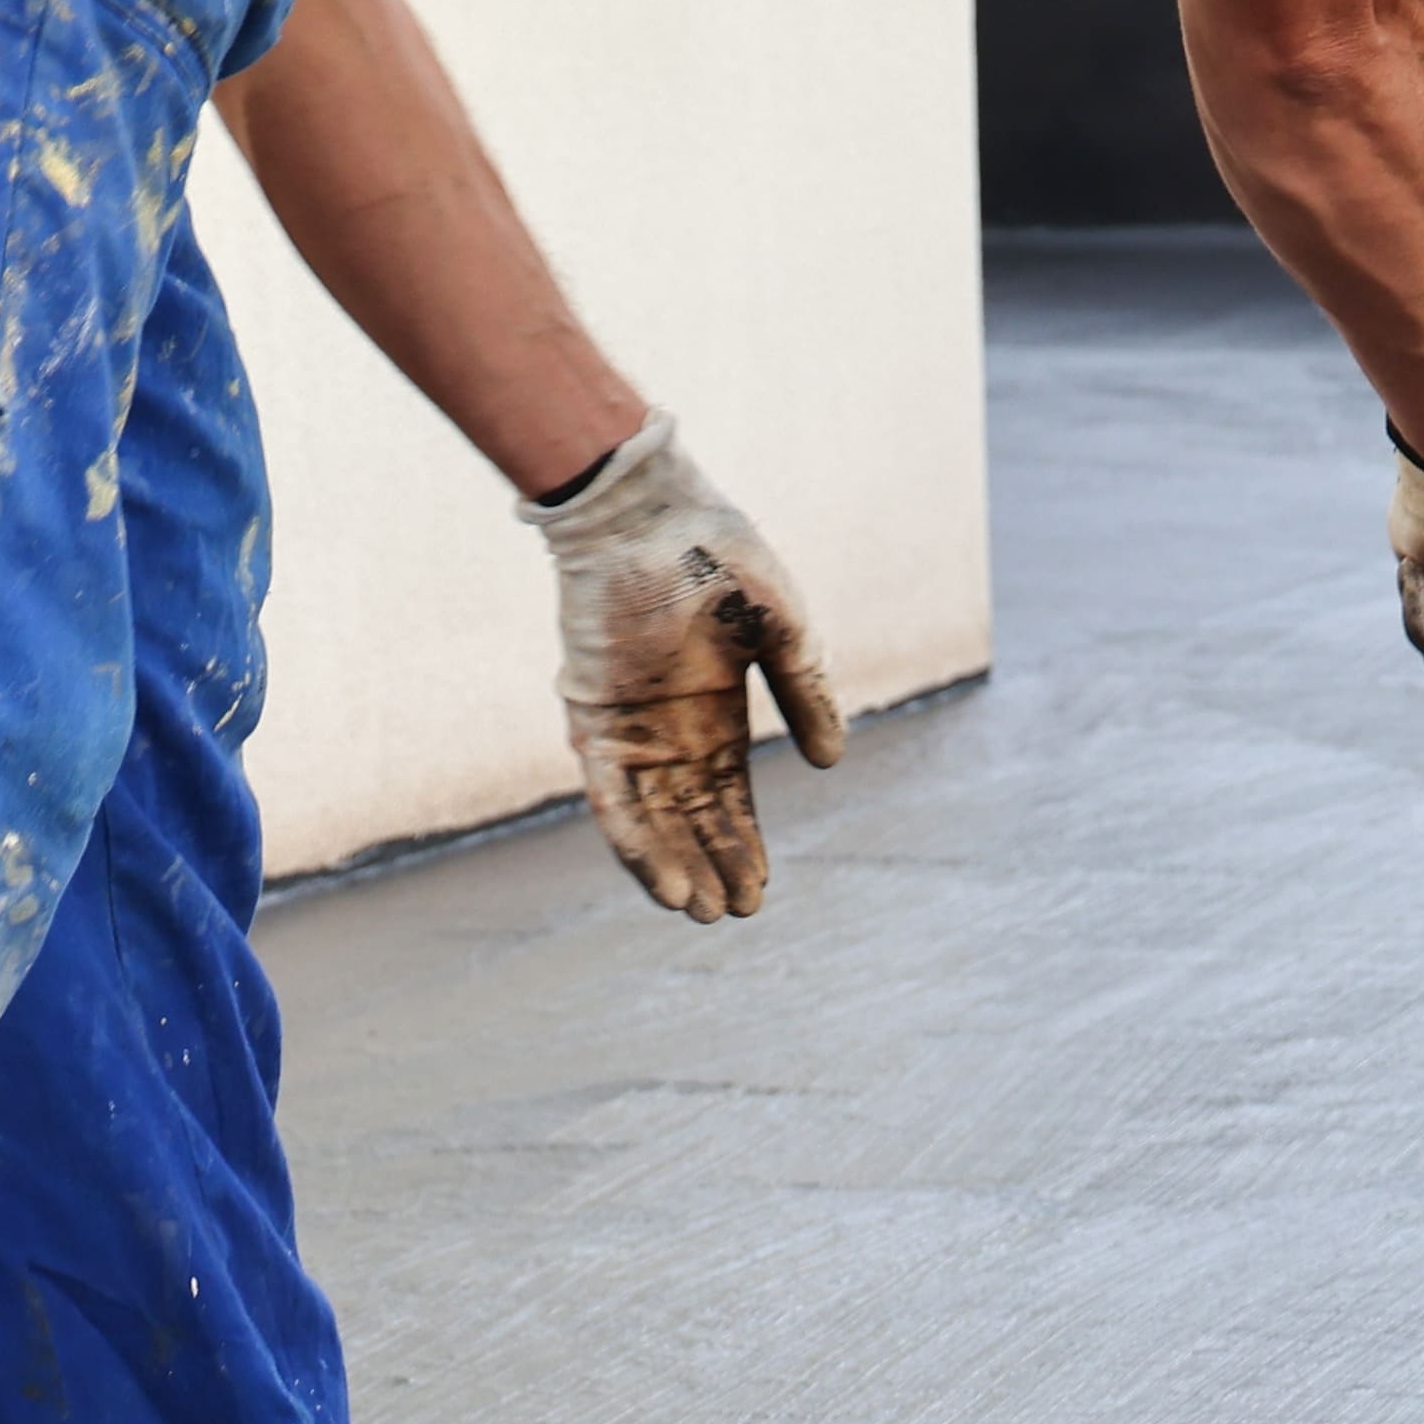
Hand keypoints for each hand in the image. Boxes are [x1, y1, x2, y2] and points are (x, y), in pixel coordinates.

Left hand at [519, 413, 845, 920]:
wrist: (645, 509)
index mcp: (713, 703)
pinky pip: (611, 796)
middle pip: (692, 812)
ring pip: (652, 814)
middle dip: (716, 862)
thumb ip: (805, 692)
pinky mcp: (593, 716)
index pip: (729, 789)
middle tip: (738, 914)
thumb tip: (830, 764)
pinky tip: (663, 882)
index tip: (762, 889)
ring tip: (703, 914)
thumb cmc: (716, 553)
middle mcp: (667, 723)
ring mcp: (627, 722)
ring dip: (675, 864)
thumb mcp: (782, 629)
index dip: (745, 840)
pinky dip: (635, 842)